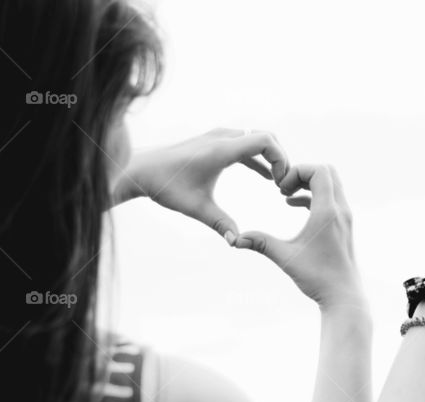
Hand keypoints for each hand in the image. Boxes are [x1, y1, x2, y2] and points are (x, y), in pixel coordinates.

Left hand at [117, 128, 288, 241]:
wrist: (140, 169)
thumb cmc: (165, 186)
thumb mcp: (195, 207)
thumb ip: (220, 224)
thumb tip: (237, 243)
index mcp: (221, 150)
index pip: (265, 140)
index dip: (280, 158)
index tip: (280, 182)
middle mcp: (222, 138)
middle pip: (266, 136)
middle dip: (281, 158)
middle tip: (284, 184)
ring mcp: (217, 137)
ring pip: (256, 139)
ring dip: (270, 158)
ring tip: (277, 183)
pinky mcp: (213, 143)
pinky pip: (245, 145)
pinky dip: (259, 159)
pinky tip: (265, 177)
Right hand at [233, 164, 363, 310]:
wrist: (344, 296)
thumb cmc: (317, 278)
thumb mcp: (286, 258)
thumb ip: (261, 243)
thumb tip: (234, 239)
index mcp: (327, 212)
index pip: (319, 171)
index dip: (297, 171)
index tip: (281, 189)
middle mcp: (341, 210)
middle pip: (327, 171)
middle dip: (303, 173)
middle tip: (283, 188)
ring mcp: (345, 217)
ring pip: (331, 184)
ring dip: (308, 184)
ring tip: (285, 196)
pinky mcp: (344, 225)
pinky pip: (331, 197)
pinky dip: (313, 195)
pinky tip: (293, 206)